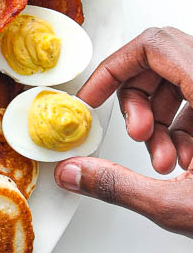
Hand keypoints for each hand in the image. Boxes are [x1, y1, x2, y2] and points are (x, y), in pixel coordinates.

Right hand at [54, 27, 192, 235]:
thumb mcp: (178, 207)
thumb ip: (118, 187)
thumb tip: (71, 173)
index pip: (155, 46)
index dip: (116, 68)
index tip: (95, 98)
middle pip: (164, 55)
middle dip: (137, 96)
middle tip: (136, 135)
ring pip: (181, 78)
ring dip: (160, 118)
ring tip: (162, 160)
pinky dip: (181, 126)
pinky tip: (181, 163)